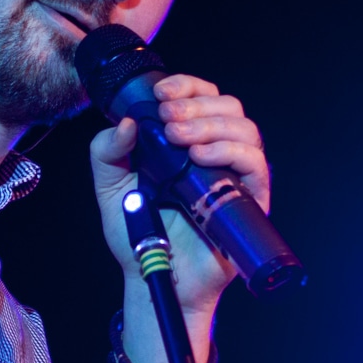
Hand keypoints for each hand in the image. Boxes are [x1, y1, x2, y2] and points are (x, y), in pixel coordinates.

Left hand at [89, 74, 269, 317]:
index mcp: (189, 142)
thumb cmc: (139, 232)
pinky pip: (254, 164)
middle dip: (196, 105)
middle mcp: (217, 153)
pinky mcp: (249, 200)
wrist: (155, 276)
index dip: (187, 86)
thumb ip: (107, 152)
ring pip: (244, 129)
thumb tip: (128, 123)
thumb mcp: (110, 186)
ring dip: (211, 124)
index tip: (161, 95)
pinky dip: (230, 151)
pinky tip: (200, 156)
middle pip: (228, 106)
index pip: (202, 97)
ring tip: (179, 138)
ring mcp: (236, 176)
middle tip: (168, 120)